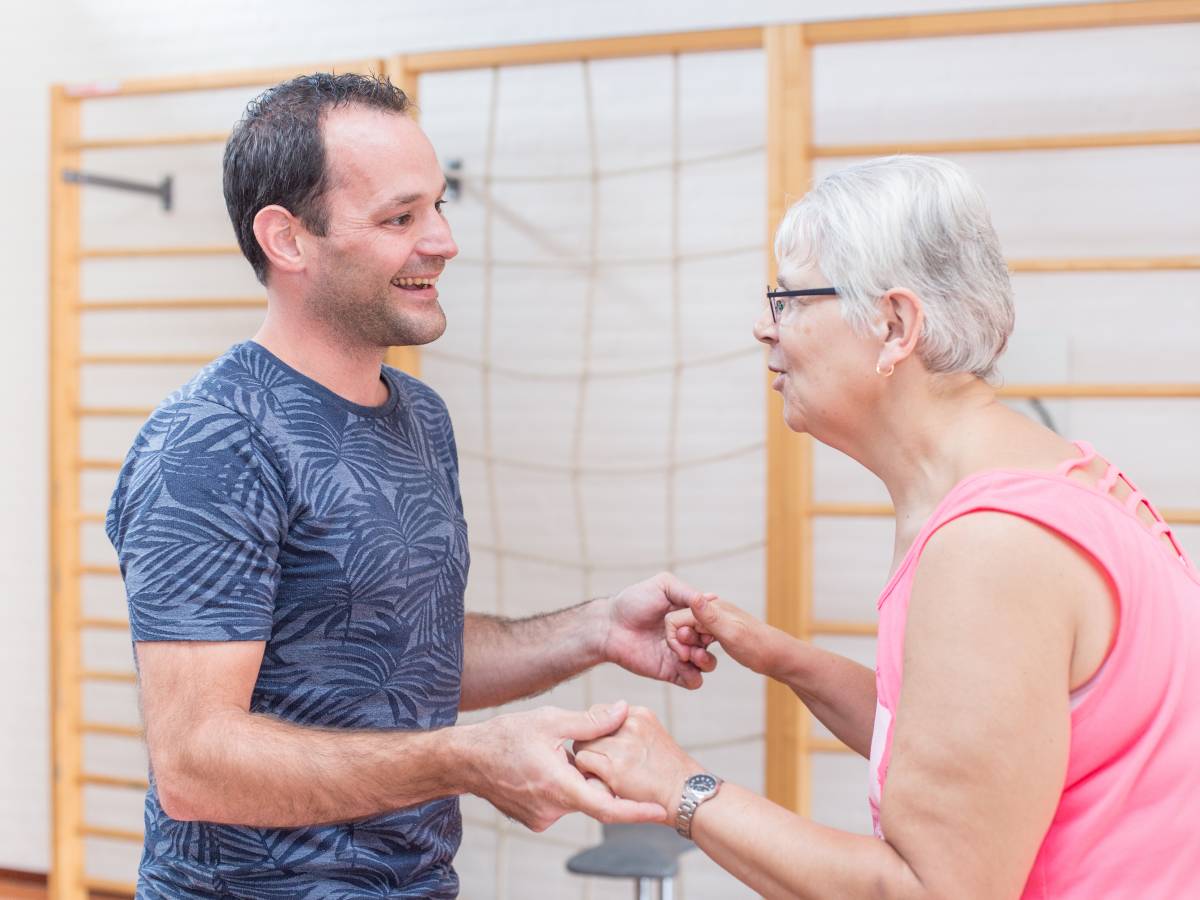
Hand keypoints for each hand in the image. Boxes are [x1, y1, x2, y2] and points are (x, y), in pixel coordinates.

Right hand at [464, 702, 665, 831]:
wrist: (467, 759)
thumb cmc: (506, 736)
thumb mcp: (550, 720)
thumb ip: (591, 721)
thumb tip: (623, 710)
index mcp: (559, 786)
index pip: (607, 807)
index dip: (636, 811)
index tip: (660, 810)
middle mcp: (552, 809)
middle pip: (594, 796)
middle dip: (600, 776)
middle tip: (585, 750)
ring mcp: (543, 817)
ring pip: (577, 798)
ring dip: (578, 779)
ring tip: (554, 753)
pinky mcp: (535, 818)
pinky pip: (561, 802)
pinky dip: (564, 785)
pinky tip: (544, 765)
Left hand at [573, 706, 701, 815]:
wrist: (687, 794)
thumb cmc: (669, 772)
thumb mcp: (652, 736)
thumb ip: (628, 729)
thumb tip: (598, 730)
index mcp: (639, 714)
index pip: (599, 713)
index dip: (598, 733)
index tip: (608, 750)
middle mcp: (630, 724)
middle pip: (588, 729)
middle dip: (592, 747)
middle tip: (605, 763)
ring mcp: (622, 745)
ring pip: (582, 745)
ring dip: (589, 761)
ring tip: (606, 774)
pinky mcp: (615, 767)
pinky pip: (584, 762)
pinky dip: (589, 774)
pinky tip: (606, 782)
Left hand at [599, 572, 717, 688]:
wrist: (609, 626)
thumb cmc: (633, 601)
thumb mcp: (663, 586)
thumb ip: (687, 592)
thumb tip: (713, 598)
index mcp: (691, 616)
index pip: (714, 622)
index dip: (714, 623)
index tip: (704, 621)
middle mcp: (689, 636)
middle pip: (714, 644)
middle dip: (707, 641)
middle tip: (688, 636)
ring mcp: (681, 655)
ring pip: (708, 664)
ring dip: (704, 660)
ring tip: (688, 653)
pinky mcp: (671, 672)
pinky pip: (693, 681)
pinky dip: (694, 676)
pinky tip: (681, 664)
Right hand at [666, 593, 780, 676]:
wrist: (780, 657)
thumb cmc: (758, 647)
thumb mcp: (731, 633)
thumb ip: (709, 616)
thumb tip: (692, 596)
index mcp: (711, 608)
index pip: (676, 618)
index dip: (676, 639)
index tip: (686, 655)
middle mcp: (712, 611)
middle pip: (681, 625)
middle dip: (684, 645)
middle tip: (699, 658)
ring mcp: (717, 622)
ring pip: (690, 633)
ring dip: (692, 649)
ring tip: (705, 660)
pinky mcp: (721, 632)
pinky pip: (700, 639)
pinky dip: (699, 649)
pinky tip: (708, 658)